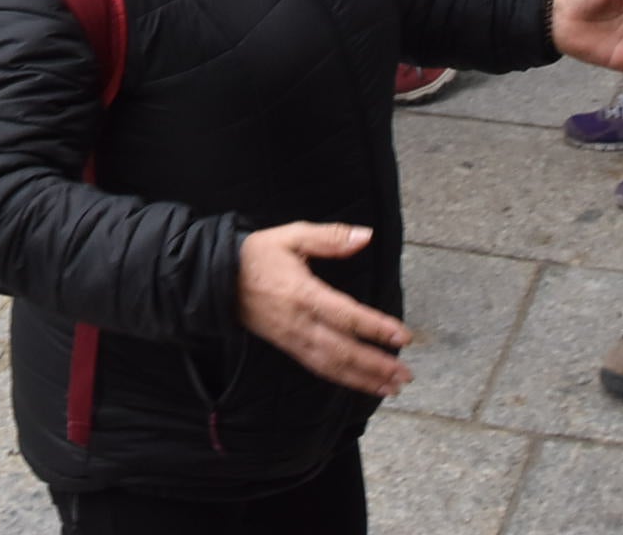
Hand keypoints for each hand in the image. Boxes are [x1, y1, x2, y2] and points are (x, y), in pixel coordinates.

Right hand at [236, 222, 411, 396]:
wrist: (216, 280)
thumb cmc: (257, 254)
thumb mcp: (291, 235)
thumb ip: (330, 237)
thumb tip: (366, 236)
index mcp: (302, 293)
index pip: (346, 315)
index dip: (376, 328)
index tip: (404, 336)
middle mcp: (299, 323)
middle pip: (343, 350)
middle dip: (376, 365)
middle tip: (406, 375)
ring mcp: (293, 339)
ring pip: (332, 366)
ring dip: (364, 379)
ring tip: (393, 386)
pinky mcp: (288, 348)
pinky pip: (319, 368)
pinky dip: (344, 379)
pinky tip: (364, 384)